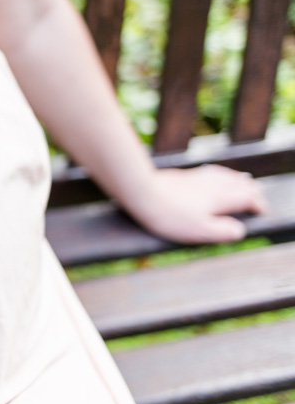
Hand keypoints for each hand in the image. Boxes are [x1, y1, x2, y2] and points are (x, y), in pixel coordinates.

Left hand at [122, 164, 268, 243]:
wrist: (142, 192)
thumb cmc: (170, 215)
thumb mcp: (200, 231)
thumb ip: (223, 231)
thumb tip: (239, 230)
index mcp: (220, 198)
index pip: (247, 197)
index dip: (257, 204)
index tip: (261, 211)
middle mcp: (212, 184)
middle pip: (238, 184)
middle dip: (250, 190)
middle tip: (257, 195)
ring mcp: (197, 177)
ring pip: (224, 175)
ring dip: (236, 180)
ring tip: (242, 182)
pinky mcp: (182, 175)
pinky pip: (209, 172)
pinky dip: (219, 174)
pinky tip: (212, 175)